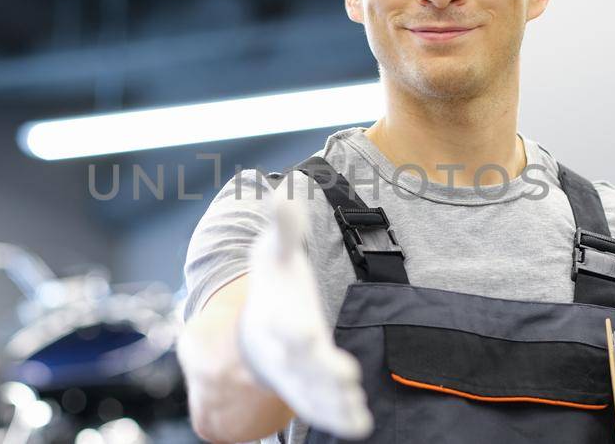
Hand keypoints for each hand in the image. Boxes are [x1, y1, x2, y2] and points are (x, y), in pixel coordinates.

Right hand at [237, 193, 372, 439]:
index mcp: (277, 318)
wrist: (255, 336)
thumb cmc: (272, 289)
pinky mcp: (312, 392)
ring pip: (315, 394)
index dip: (293, 331)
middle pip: (302, 366)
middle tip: (344, 379)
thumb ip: (281, 229)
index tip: (306, 334)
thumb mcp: (273, 255)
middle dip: (320, 374)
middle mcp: (287, 352)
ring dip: (334, 404)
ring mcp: (299, 376)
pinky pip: (324, 408)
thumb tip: (281, 193)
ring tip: (356, 417)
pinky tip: (360, 424)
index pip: (283, 326)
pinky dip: (339, 417)